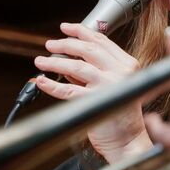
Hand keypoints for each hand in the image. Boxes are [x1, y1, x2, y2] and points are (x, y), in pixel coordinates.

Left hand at [33, 23, 150, 161]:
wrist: (128, 141)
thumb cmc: (121, 115)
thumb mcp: (114, 85)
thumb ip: (94, 71)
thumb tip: (69, 59)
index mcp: (127, 65)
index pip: (101, 41)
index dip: (81, 31)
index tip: (65, 28)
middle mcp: (120, 72)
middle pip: (88, 50)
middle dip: (65, 44)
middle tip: (50, 44)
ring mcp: (108, 86)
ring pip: (75, 67)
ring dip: (54, 63)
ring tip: (41, 61)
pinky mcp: (95, 102)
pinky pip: (67, 91)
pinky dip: (52, 85)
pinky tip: (42, 82)